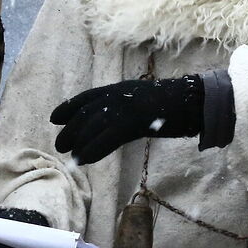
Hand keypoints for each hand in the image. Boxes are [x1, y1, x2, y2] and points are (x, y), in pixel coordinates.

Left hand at [51, 76, 204, 163]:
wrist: (193, 100)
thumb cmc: (174, 103)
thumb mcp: (144, 100)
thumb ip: (128, 107)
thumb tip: (114, 123)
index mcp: (121, 88)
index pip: (87, 97)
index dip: (69, 107)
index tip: (54, 118)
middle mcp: (119, 95)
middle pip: (87, 113)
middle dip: (70, 129)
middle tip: (60, 144)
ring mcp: (127, 107)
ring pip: (94, 125)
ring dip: (78, 141)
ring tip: (69, 154)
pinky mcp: (134, 121)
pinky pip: (108, 137)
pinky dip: (94, 148)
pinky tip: (84, 158)